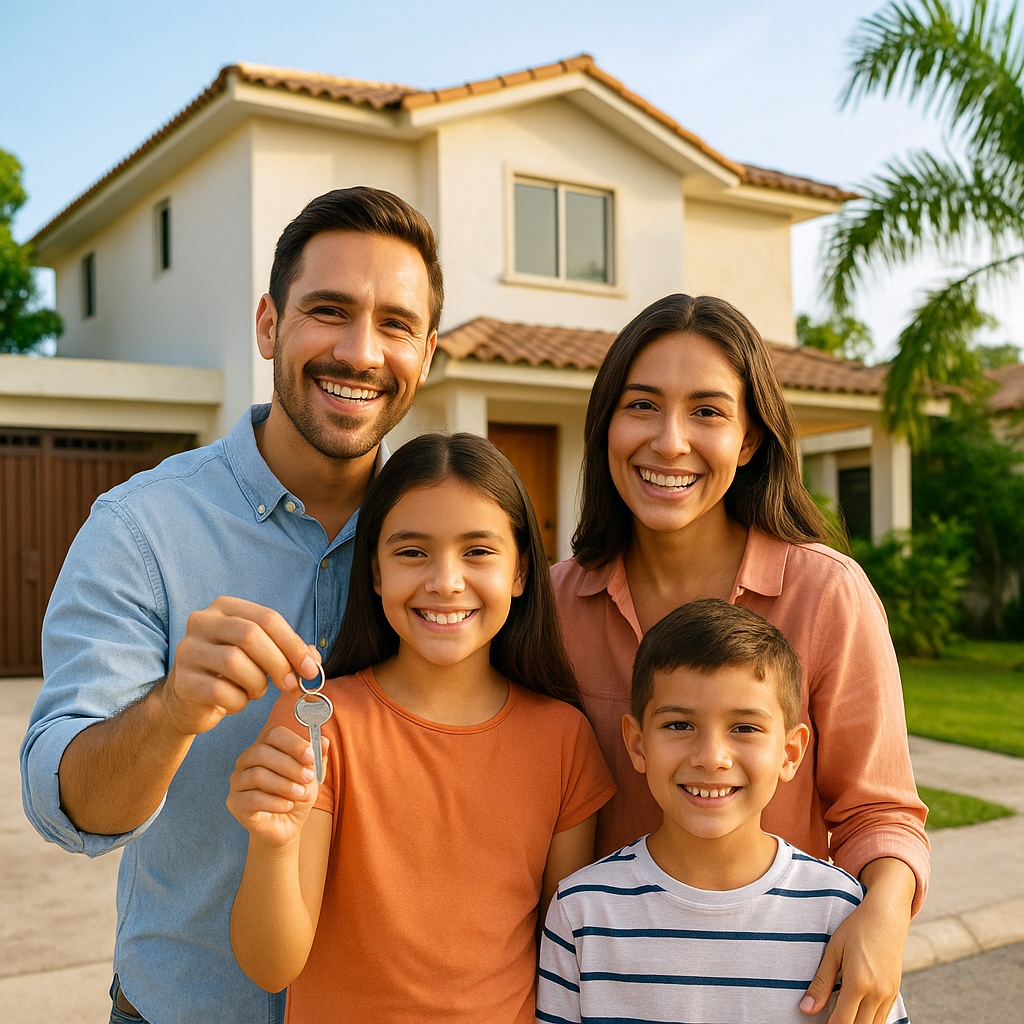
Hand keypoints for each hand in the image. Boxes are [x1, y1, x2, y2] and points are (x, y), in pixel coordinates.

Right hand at [160, 596, 320, 736]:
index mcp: (225, 607)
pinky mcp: (181, 680)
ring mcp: (188, 650)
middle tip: (290, 684)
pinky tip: (236, 701)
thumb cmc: (231, 673)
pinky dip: (238, 701)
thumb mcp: (260, 655)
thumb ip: (287, 652)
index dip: (293, 644)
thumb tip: (313, 660)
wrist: (189, 700)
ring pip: (234, 662)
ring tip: (256, 691)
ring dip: (256, 683)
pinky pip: (220, 691)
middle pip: (250, 635)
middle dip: (278, 663)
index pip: (267, 617)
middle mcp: (201, 622)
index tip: (310, 668)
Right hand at [227, 725, 327, 846]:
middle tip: (308, 778)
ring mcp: (238, 781)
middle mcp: (246, 760)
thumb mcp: (312, 775)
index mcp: (264, 746)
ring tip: (301, 794)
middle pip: (261, 752)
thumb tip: (325, 741)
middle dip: (289, 765)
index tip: (310, 756)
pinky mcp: (235, 803)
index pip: (273, 735)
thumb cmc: (297, 794)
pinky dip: (275, 802)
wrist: (286, 826)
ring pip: (257, 775)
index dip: (293, 743)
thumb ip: (317, 758)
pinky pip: (252, 799)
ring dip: (284, 785)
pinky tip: (288, 806)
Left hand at [800, 859, 914, 1022]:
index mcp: (858, 983)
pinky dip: (869, 1021)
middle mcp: (877, 994)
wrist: (886, 917)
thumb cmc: (856, 929)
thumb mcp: (833, 950)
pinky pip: (882, 1019)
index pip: (842, 1021)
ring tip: (839, 1016)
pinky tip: (856, 1014)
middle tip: (826, 1019)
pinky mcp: (894, 993)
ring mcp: (888, 995)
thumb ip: (821, 982)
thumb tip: (806, 1009)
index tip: (816, 1023)